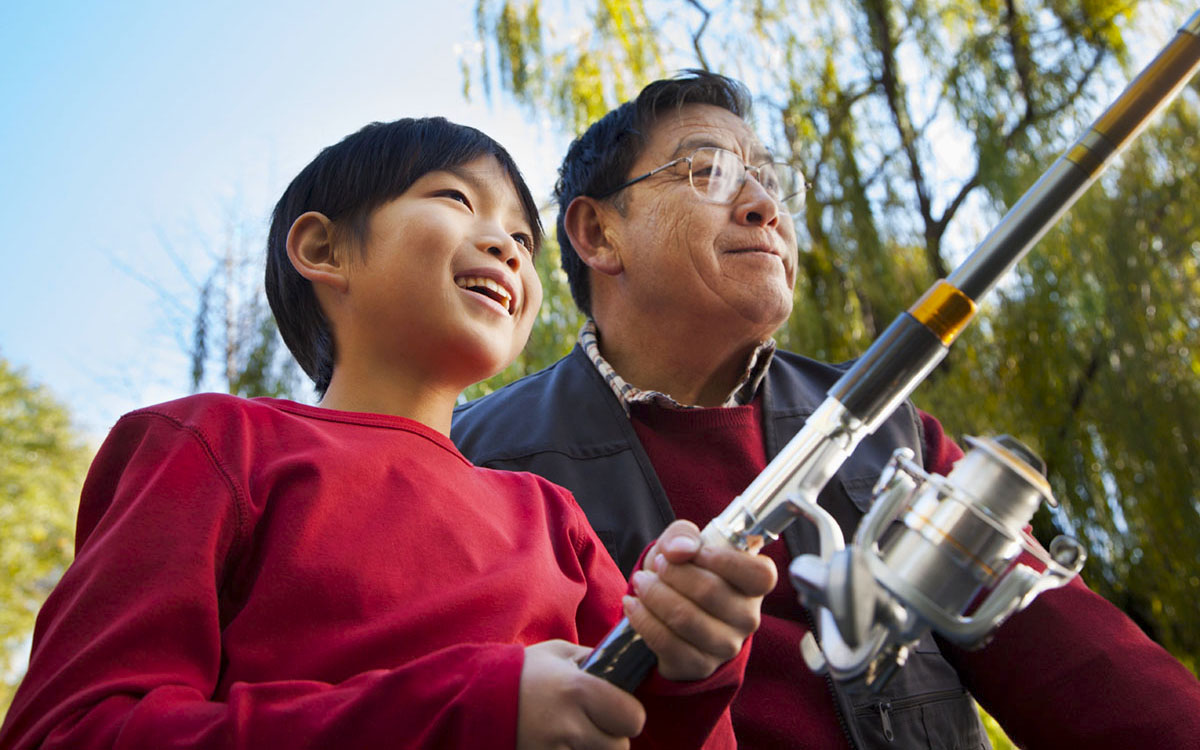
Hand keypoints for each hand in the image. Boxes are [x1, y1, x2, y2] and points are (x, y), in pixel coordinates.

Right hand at [517, 640, 645, 748]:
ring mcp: (553, 748)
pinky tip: (562, 742)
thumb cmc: (522, 672)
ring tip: (577, 734)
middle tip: (597, 725)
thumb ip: (594, 660)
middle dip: (613, 738)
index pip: (632, 717)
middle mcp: (569, 723)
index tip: (618, 709)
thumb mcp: (559, 654)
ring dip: (594, 749)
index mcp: (579, 688)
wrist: (475, 698)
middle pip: (619, 748)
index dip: (628, 714)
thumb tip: (626, 666)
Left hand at [625, 520, 776, 680]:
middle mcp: (747, 618)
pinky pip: (666, 643)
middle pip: (711, 591)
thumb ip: (684, 535)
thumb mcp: (684, 544)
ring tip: (641, 582)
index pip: (760, 575)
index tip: (697, 551)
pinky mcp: (699, 666)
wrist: (668, 611)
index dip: (726, 560)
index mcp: (755, 584)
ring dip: (654, 595)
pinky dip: (643, 619)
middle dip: (674, 572)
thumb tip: (679, 549)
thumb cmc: (686, 571)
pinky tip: (633, 604)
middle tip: (657, 564)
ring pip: (685, 618)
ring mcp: (726, 645)